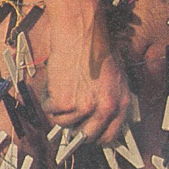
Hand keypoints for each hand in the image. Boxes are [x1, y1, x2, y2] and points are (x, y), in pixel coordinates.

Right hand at [40, 7, 131, 145]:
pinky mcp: (65, 102)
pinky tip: (55, 83)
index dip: (95, 136)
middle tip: (68, 114)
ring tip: (62, 88)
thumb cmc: (96, 48)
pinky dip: (48, 99)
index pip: (109, 137)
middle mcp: (105, 108)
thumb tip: (96, 119)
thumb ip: (109, 100)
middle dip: (74, 127)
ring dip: (59, 109)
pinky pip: (50, 111)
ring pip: (64, 123)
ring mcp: (85, 107)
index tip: (85, 133)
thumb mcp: (115, 77)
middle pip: (85, 136)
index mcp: (120, 104)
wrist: (81, 32)